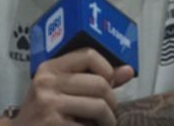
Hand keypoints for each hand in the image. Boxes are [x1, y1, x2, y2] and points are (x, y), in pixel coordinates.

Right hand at [14, 48, 134, 125]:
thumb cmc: (44, 114)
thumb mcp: (61, 91)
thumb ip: (94, 79)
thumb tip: (129, 70)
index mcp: (49, 68)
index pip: (89, 54)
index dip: (108, 69)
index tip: (109, 85)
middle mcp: (47, 83)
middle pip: (100, 84)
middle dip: (112, 103)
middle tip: (109, 114)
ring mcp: (49, 105)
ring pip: (99, 106)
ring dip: (109, 121)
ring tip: (104, 125)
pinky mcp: (53, 125)